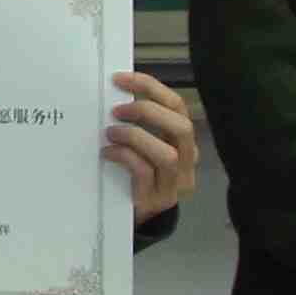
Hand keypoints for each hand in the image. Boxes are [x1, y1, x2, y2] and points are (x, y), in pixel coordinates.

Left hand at [100, 71, 201, 214]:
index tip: (121, 79)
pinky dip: (124, 157)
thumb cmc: (134, 173)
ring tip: (111, 133)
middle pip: (181, 128)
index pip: (177, 106)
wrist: (134, 215)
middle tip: (117, 110)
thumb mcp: (142, 145)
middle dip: (147, 112)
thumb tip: (114, 93)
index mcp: (184, 140)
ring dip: (136, 137)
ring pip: (167, 154)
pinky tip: (107, 153)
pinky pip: (144, 172)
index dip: (150, 88)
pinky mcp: (156, 201)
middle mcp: (187, 161)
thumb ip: (138, 124)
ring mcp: (174, 184)